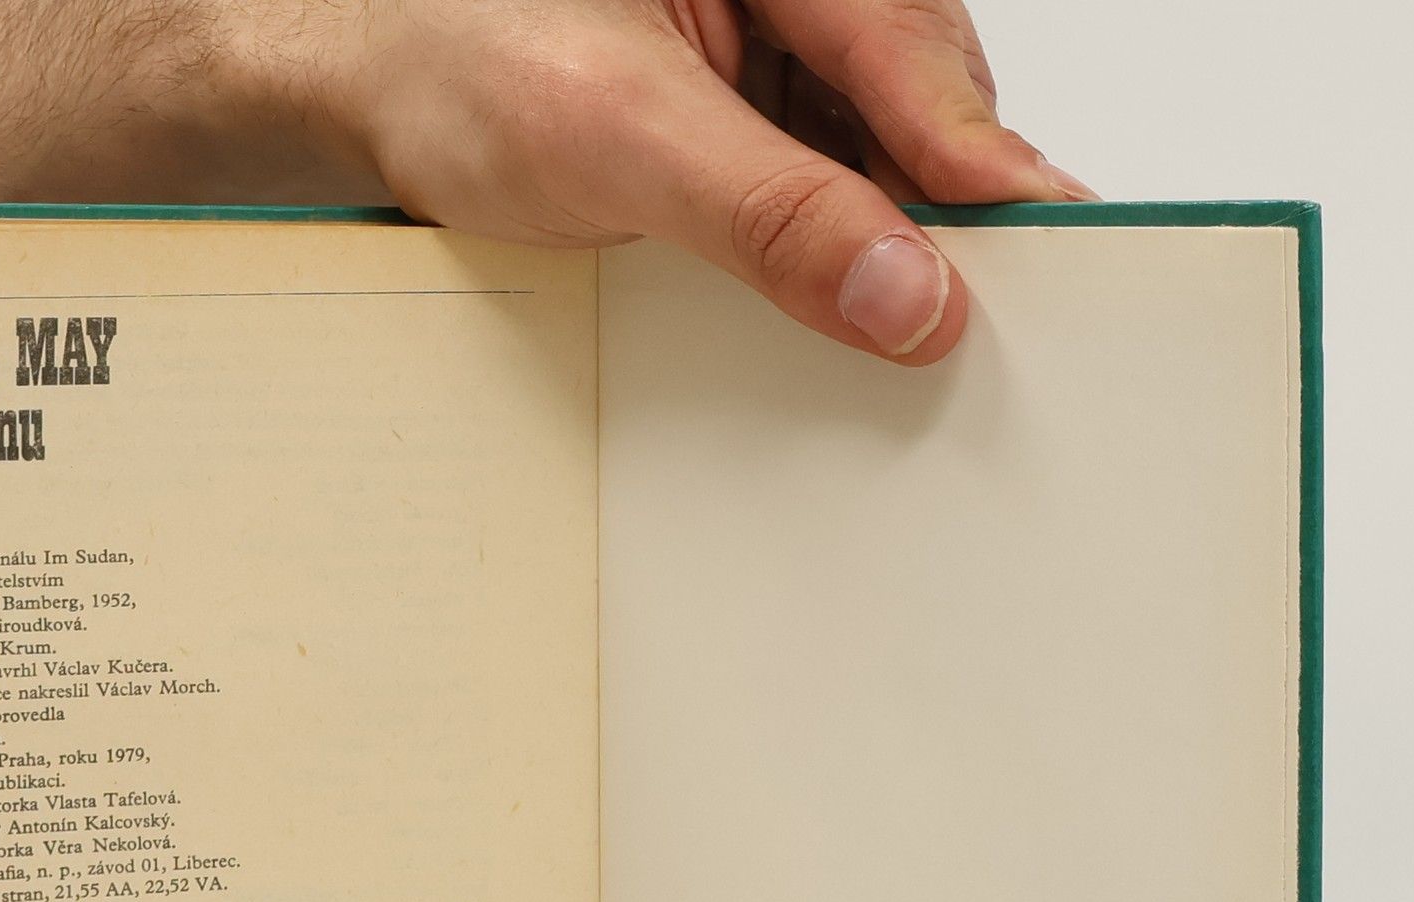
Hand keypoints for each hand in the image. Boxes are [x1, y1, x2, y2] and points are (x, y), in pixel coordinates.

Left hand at [220, 0, 1093, 362]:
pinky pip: (822, 204)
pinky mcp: (748, 130)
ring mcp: (778, 65)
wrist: (361, 82)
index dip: (987, 184)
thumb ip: (765, 210)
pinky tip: (817, 327)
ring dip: (878, 264)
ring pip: (882, 173)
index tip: (1052, 283)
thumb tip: (906, 295)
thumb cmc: (455, 54)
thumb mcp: (614, 135)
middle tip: (961, 352)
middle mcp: (801, 1)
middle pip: (926, 123)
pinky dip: (825, 272)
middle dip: (941, 234)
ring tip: (885, 354)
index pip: (924, 67)